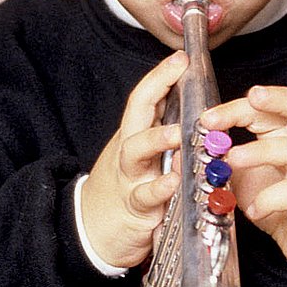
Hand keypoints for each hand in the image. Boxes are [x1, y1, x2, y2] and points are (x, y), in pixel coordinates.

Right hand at [77, 50, 189, 269]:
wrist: (92, 229)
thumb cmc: (125, 187)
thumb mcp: (141, 157)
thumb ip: (162, 136)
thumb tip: (194, 110)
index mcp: (134, 135)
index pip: (145, 97)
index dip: (161, 75)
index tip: (181, 56)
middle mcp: (129, 150)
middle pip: (137, 111)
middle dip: (157, 86)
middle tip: (179, 70)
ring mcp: (129, 177)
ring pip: (137, 150)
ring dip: (158, 138)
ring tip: (178, 133)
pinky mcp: (134, 208)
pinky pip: (145, 195)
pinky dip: (160, 187)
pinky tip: (175, 181)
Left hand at [198, 84, 286, 266]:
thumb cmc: (281, 202)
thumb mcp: (248, 177)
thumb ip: (225, 161)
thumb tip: (188, 151)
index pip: (272, 108)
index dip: (242, 105)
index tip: (210, 117)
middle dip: (277, 98)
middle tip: (250, 97)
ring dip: (260, 151)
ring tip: (232, 160)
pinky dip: (269, 199)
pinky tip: (253, 209)